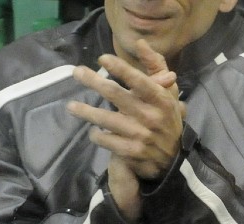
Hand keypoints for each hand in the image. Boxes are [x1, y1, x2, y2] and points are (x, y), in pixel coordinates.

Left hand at [67, 40, 184, 220]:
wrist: (172, 158)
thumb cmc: (166, 118)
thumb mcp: (168, 92)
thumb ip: (155, 66)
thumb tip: (139, 44)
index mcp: (160, 99)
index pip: (139, 80)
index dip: (120, 68)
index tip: (102, 58)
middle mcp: (150, 116)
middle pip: (116, 95)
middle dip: (94, 81)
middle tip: (77, 72)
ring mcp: (140, 135)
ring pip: (106, 120)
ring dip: (86, 112)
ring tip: (71, 107)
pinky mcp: (132, 152)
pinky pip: (107, 140)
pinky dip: (97, 135)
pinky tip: (93, 131)